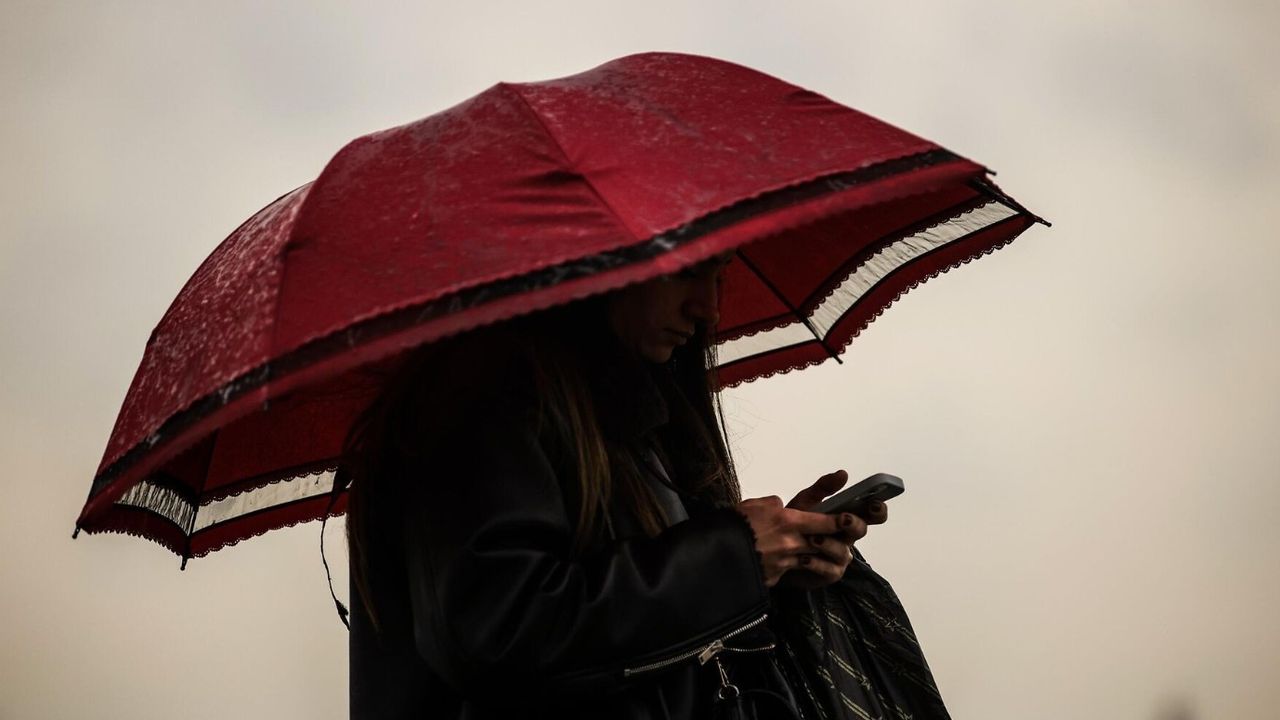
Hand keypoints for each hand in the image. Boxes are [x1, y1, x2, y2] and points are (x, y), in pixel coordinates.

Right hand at [734, 495, 857, 588]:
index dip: (839, 522)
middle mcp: (789, 543)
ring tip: (812, 553)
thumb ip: (773, 504)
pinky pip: (788, 571)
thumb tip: (781, 505)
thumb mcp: (754, 505)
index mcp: (786, 521)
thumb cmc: (732, 525)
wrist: (714, 553)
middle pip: (820, 543)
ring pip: (808, 559)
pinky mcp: (774, 577)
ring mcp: (783, 563)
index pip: (823, 522)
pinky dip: (790, 567)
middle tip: (839, 539)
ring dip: (812, 556)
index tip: (851, 520)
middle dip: (831, 542)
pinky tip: (785, 564)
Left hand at [778, 469, 888, 589]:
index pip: (871, 513)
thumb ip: (823, 488)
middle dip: (853, 523)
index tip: (875, 504)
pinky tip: (805, 558)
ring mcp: (840, 556)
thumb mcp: (806, 502)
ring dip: (829, 544)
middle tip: (842, 518)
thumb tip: (843, 473)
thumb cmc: (795, 523)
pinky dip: (817, 563)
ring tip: (813, 539)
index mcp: (846, 517)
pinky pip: (829, 569)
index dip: (877, 510)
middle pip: (861, 530)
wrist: (775, 549)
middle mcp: (847, 537)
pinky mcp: (830, 573)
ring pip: (843, 551)